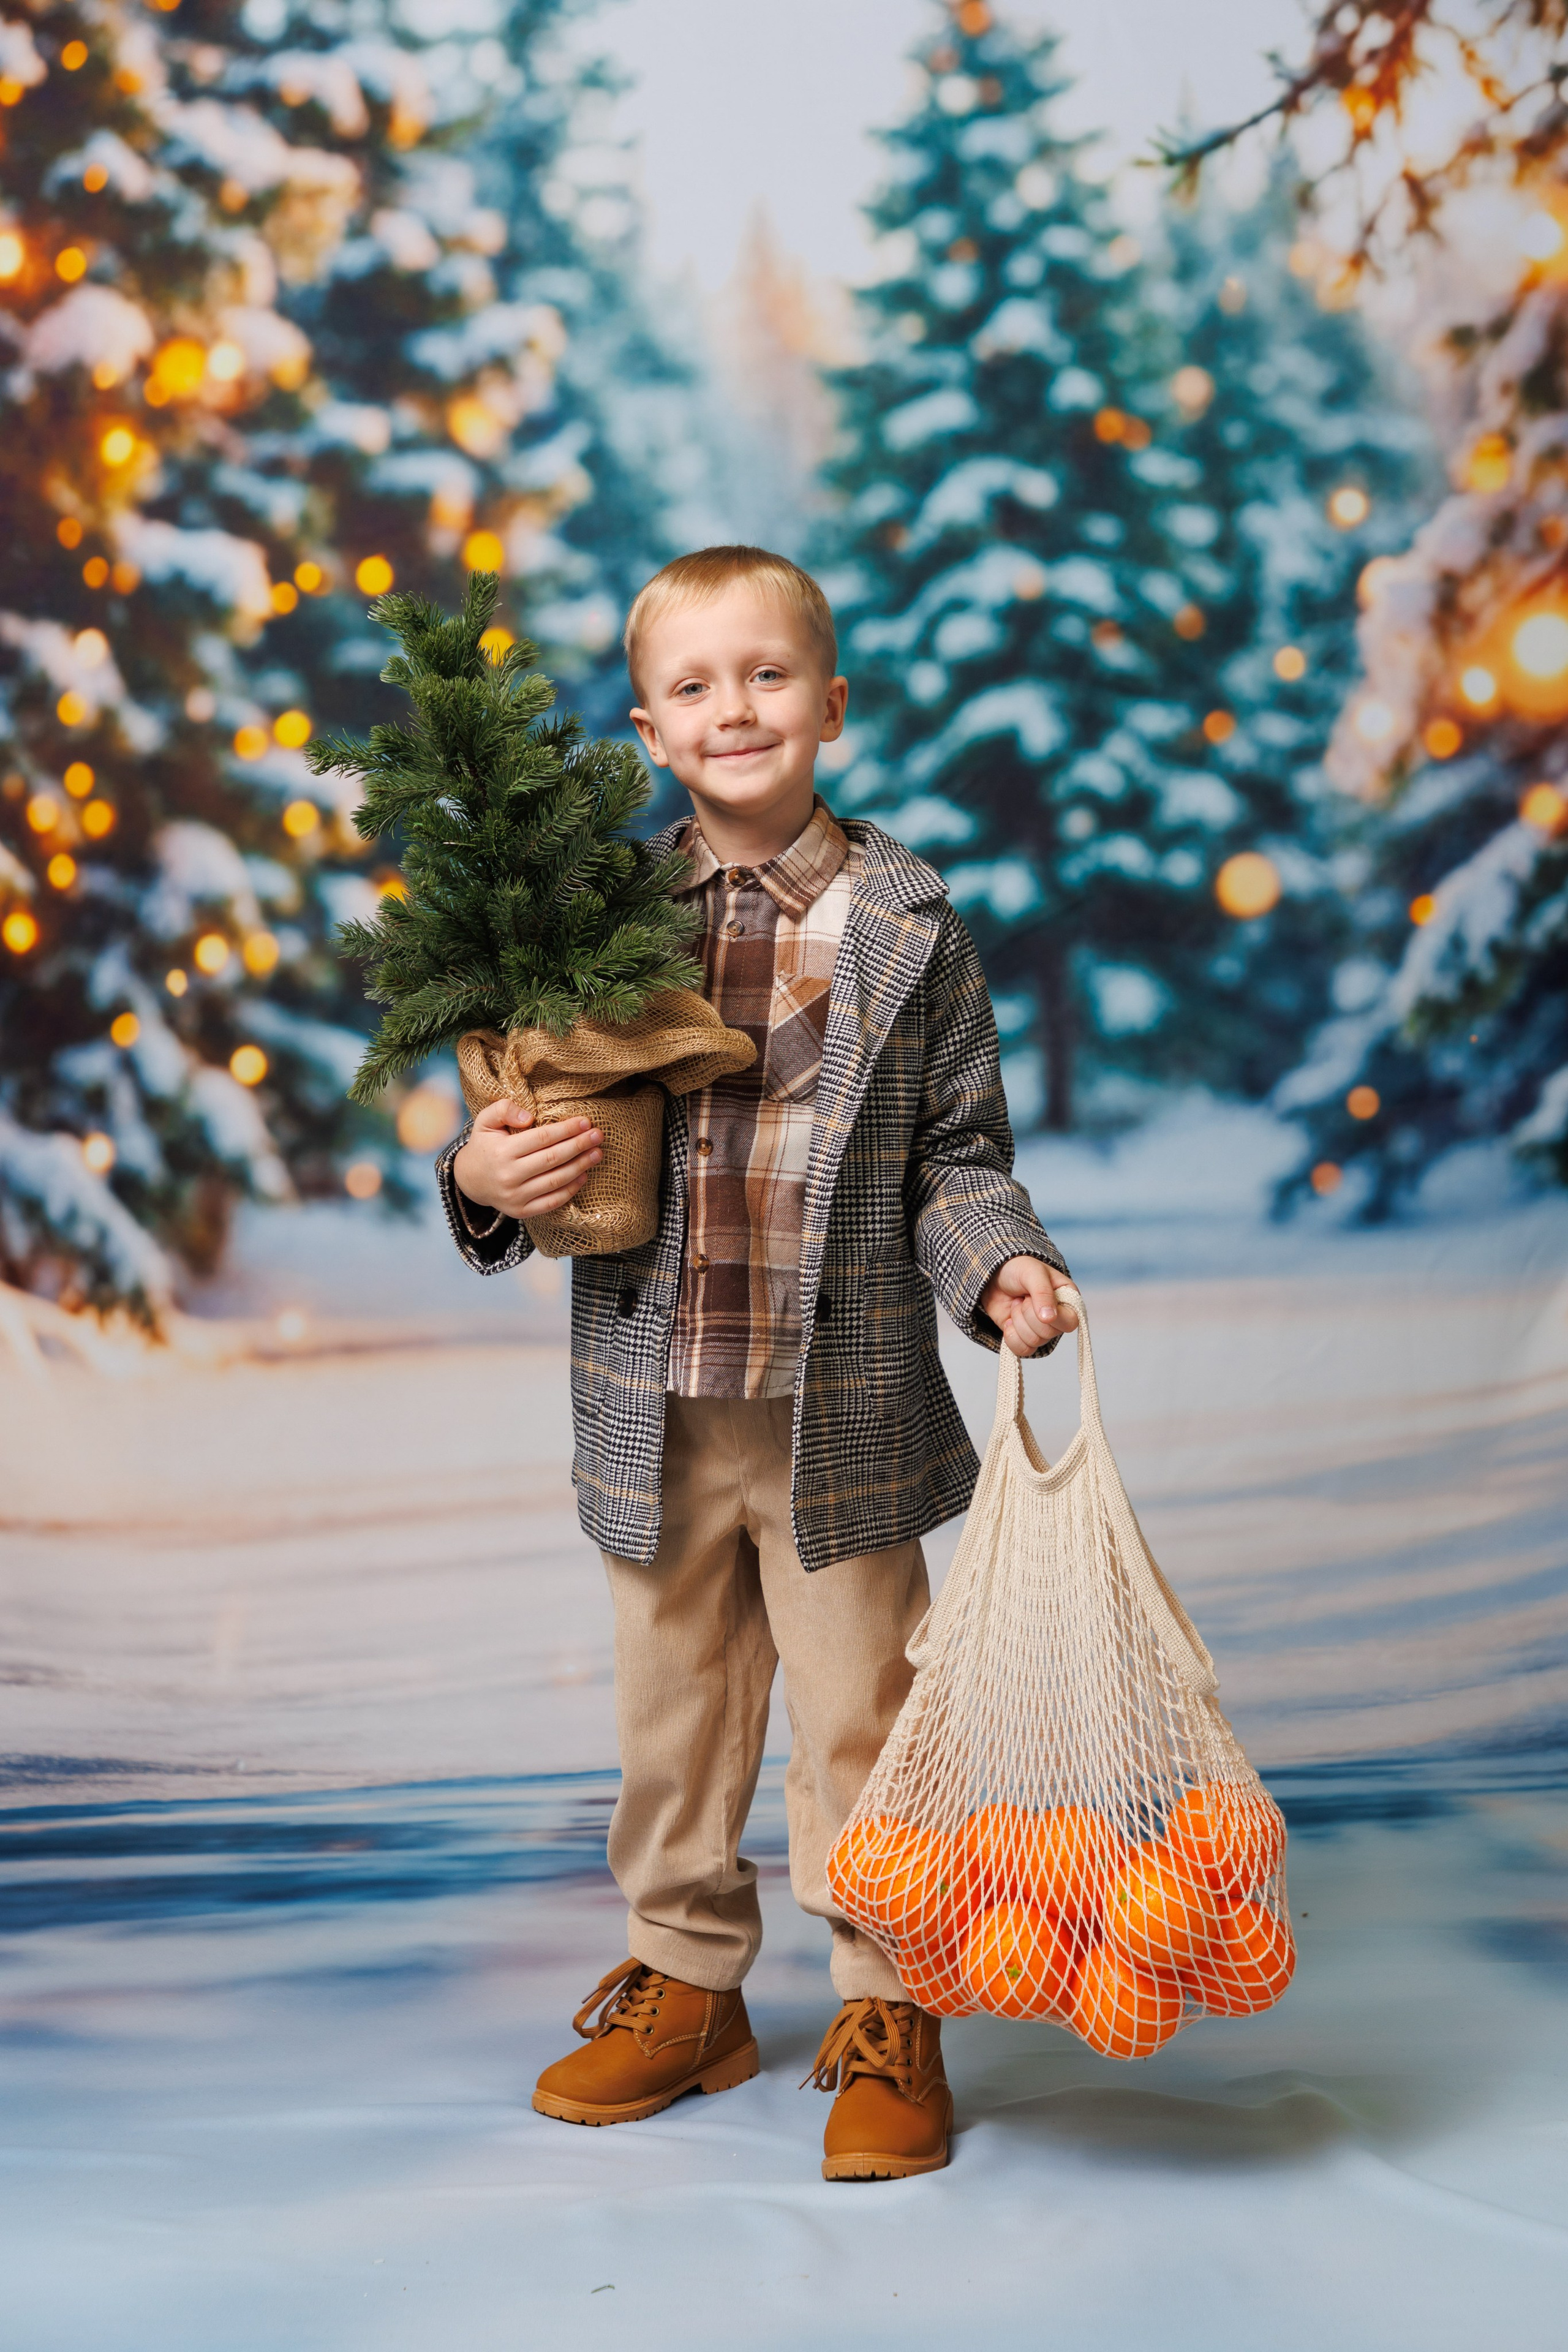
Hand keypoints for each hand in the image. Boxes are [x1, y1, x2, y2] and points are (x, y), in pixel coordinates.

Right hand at [451, 1097, 601, 1220]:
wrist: (469, 1180)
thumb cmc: (485, 1145)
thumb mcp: (484, 1121)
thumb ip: (503, 1109)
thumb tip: (529, 1117)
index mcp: (502, 1152)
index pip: (542, 1138)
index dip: (566, 1130)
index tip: (585, 1122)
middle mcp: (509, 1176)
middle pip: (553, 1159)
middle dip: (579, 1146)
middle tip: (598, 1136)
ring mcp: (515, 1196)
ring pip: (556, 1181)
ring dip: (580, 1166)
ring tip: (597, 1153)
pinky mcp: (521, 1211)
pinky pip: (552, 1201)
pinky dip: (570, 1190)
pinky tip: (583, 1175)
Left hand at [978, 1256, 1079, 1357]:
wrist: (993, 1277)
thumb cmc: (1018, 1268)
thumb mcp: (1032, 1273)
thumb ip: (1043, 1293)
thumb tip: (1049, 1319)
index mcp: (1068, 1300)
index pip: (1070, 1322)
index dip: (1051, 1316)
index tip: (1032, 1299)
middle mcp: (1059, 1318)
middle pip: (1048, 1333)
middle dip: (1028, 1315)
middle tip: (1023, 1298)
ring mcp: (1042, 1329)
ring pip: (1033, 1341)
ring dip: (1018, 1322)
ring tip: (1016, 1304)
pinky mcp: (1025, 1338)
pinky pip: (1023, 1350)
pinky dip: (1011, 1336)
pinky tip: (1009, 1321)